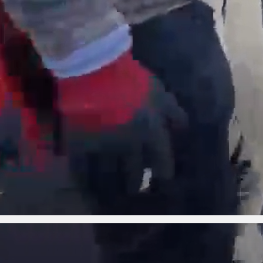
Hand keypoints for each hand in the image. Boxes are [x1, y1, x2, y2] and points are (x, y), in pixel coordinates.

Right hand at [54, 53, 185, 200]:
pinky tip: (86, 186)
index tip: (162, 179)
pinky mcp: (79, 147)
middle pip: (134, 174)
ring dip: (111, 187)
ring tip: (111, 193)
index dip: (163, 173)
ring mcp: (103, 148)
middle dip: (135, 184)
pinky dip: (84, 181)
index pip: (162, 162)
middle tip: (134, 189)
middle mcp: (129, 146)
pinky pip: (82, 172)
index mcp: (151, 132)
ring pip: (109, 177)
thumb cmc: (131, 78)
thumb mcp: (159, 92)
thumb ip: (173, 112)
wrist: (93, 68)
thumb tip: (184, 128)